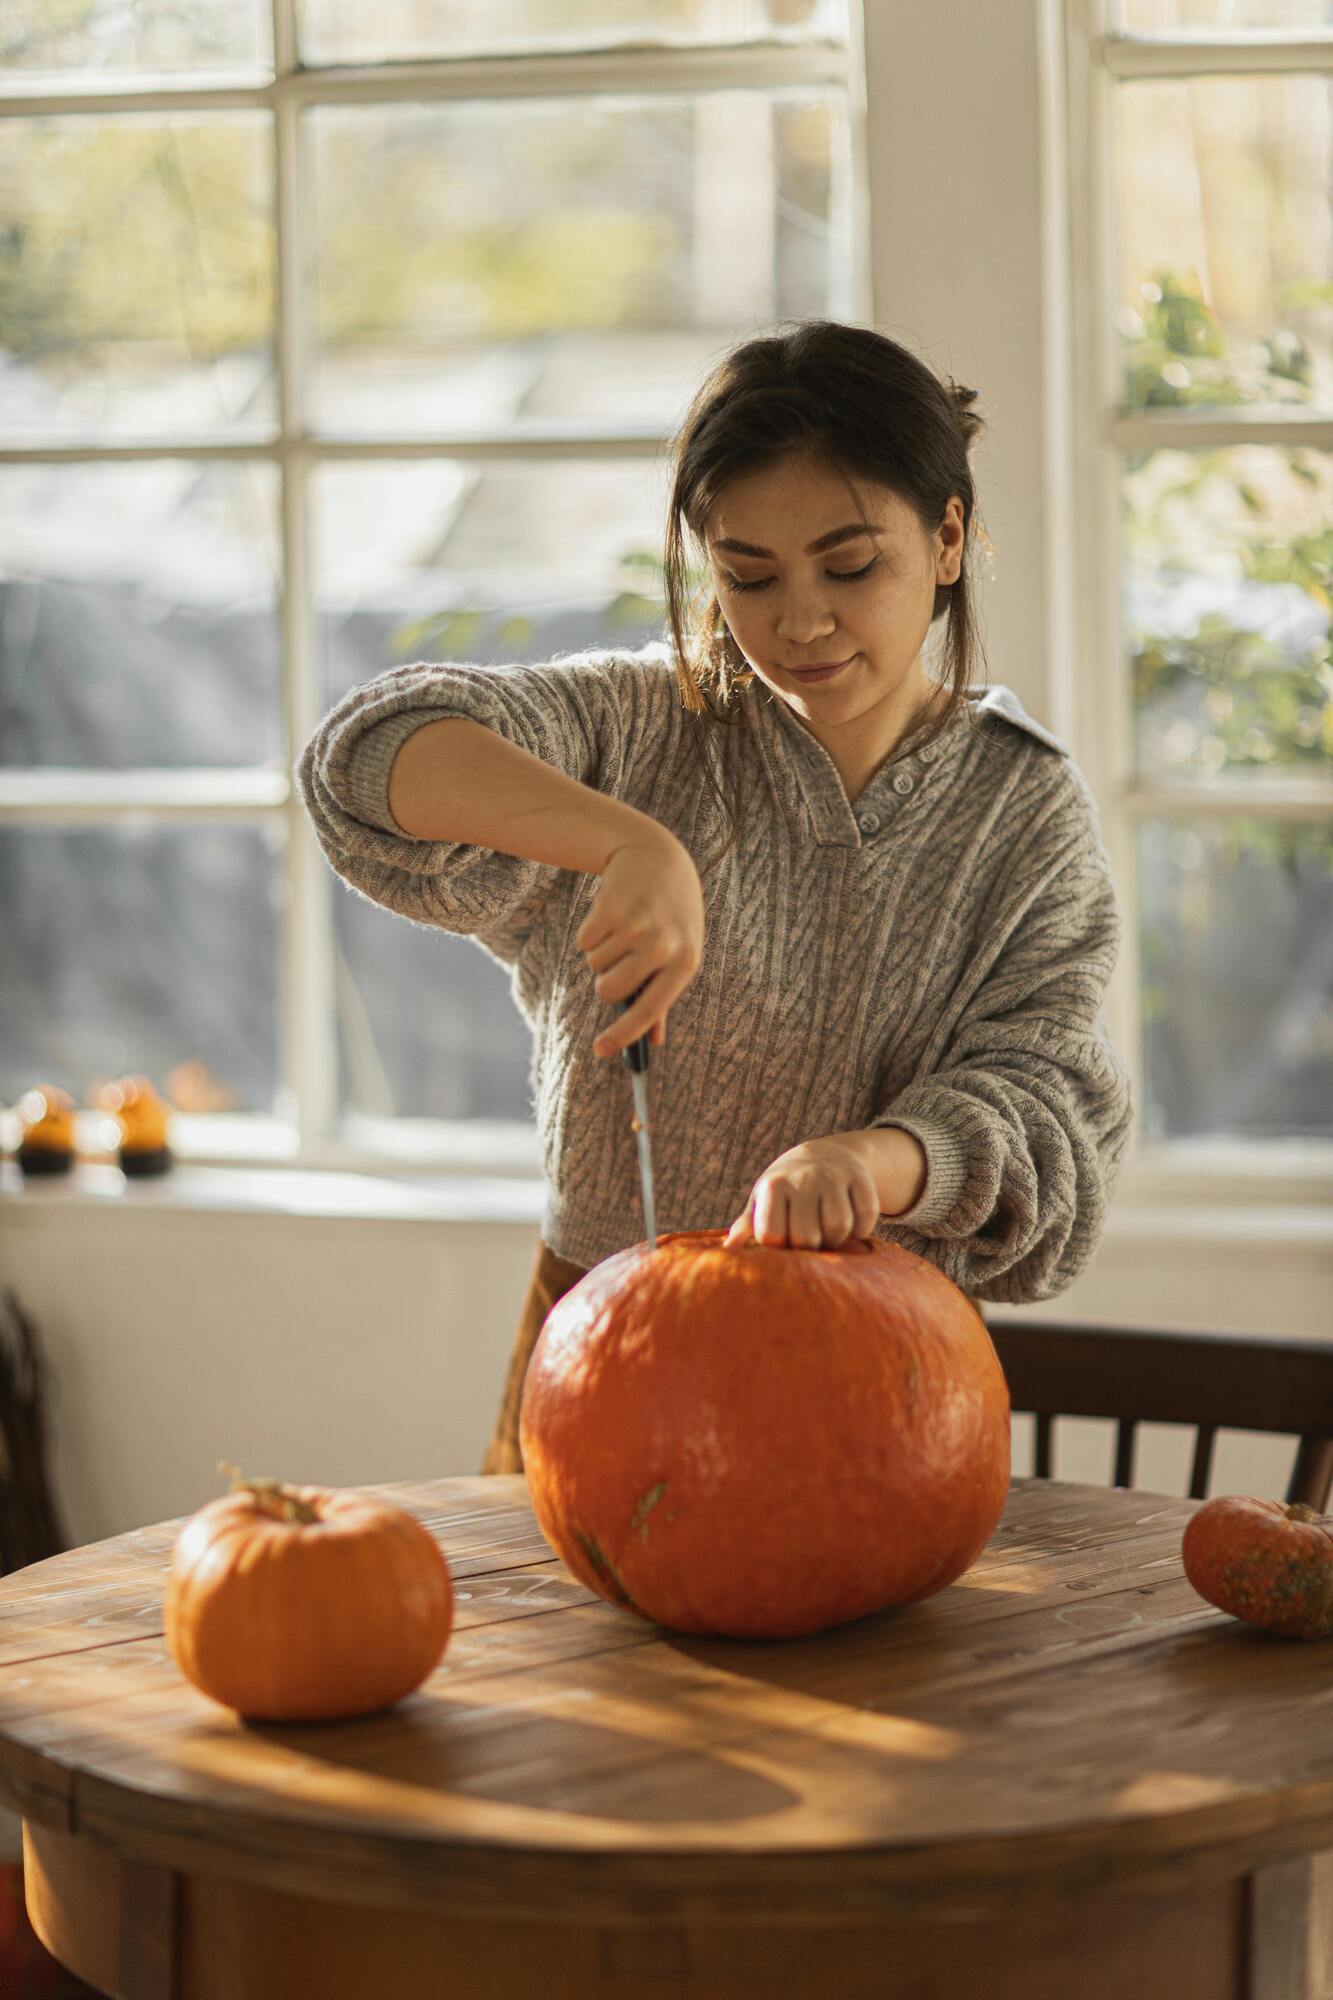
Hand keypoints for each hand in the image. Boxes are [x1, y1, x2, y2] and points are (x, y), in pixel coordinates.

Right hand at [578, 829, 704, 1059]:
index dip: (622, 1035)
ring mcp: (636, 927)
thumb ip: (663, 997)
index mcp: (686, 963)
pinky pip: (584, 942)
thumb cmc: (670, 915)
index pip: (649, 1011)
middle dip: (606, 983)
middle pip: (609, 991)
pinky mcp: (610, 909)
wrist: (657, 858)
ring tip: (623, 928)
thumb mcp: (679, 952)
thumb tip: (653, 1043)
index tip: (599, 1050)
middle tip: (619, 961)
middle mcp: (663, 946)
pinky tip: (611, 914)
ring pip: (595, 966)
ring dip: (602, 952)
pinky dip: (591, 933)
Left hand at [723, 1137, 881, 1250]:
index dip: (780, 1249)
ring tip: (829, 1235)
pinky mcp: (860, 1178)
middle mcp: (803, 1177)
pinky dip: (861, 1230)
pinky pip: (866, 1217)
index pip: (773, 1236)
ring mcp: (833, 1176)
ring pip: (838, 1227)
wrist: (825, 1154)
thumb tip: (728, 1250)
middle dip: (809, 1248)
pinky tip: (852, 1226)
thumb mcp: (763, 1201)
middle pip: (807, 1237)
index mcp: (774, 1185)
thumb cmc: (787, 1188)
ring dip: (836, 1241)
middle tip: (810, 1241)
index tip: (784, 1242)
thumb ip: (747, 1226)